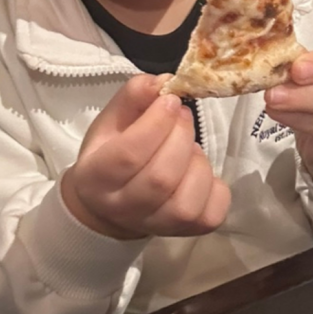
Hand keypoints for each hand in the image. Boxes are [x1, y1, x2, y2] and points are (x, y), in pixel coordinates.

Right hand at [61, 74, 230, 239]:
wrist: (111, 207)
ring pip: (188, 199)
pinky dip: (215, 186)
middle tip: (183, 116)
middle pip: (162, 177)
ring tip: (187, 147)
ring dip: (196, 161)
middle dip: (180, 136)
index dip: (156, 124)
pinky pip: (212, 213)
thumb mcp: (111, 122)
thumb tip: (165, 81)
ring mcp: (159, 226)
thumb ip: (134, 97)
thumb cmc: (111, 156)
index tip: (170, 100)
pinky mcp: (189, 232)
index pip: (129, 155)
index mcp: (97, 178)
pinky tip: (199, 173)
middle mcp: (125, 209)